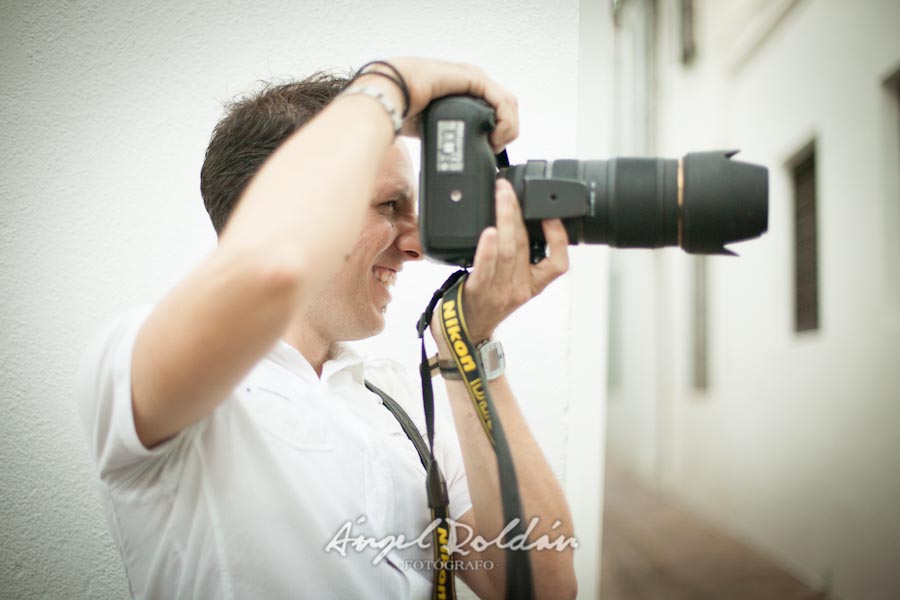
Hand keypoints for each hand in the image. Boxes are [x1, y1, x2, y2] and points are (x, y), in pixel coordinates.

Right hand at [360, 58, 517, 152]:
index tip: (490, 151)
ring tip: (495, 145)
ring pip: (507, 104)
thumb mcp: (432, 127)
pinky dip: (505, 121)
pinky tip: (496, 136)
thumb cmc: (400, 109)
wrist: (387, 96)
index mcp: (461, 92)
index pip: (493, 110)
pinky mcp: (473, 78)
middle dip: (506, 131)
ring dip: (508, 128)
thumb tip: (447, 159)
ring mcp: (472, 78)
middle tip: (494, 150)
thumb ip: (445, 135)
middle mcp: (469, 82)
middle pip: (503, 108)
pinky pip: (501, 101)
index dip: (498, 131)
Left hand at [431, 179, 568, 355]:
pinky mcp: (478, 293)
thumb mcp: (510, 286)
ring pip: (508, 251)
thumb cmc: (484, 307)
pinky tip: (488, 232)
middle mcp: (519, 288)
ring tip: (501, 197)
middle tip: (509, 188)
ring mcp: (499, 291)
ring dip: (504, 220)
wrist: (463, 336)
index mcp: (532, 286)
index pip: (559, 264)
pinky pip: (485, 268)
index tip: (553, 216)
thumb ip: (514, 259)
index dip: (559, 239)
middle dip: (519, 212)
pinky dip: (487, 249)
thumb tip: (511, 222)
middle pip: (525, 246)